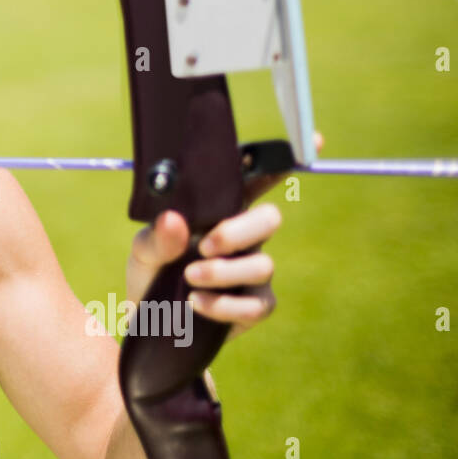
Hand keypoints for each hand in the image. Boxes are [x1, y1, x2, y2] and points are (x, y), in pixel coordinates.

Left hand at [123, 126, 310, 341]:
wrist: (148, 320)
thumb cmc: (151, 271)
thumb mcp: (144, 250)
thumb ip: (158, 236)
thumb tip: (174, 221)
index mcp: (221, 212)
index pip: (255, 182)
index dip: (282, 162)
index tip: (313, 139)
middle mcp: (244, 238)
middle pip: (270, 219)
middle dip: (240, 231)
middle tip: (205, 246)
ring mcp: (253, 272)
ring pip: (263, 264)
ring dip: (224, 272)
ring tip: (190, 277)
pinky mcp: (254, 305)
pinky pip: (258, 304)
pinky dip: (225, 305)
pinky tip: (197, 303)